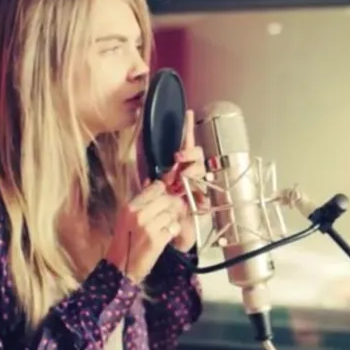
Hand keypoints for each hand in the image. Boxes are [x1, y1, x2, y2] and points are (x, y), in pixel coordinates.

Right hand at [105, 180, 185, 282]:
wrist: (120, 268)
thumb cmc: (124, 241)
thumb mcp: (127, 217)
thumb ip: (141, 200)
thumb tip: (152, 182)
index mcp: (130, 206)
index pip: (156, 187)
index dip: (164, 192)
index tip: (164, 199)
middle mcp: (138, 214)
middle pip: (167, 199)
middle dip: (172, 206)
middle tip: (168, 215)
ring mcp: (148, 227)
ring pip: (172, 213)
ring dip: (172, 221)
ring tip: (164, 228)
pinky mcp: (157, 240)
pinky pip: (174, 227)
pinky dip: (173, 232)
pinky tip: (166, 236)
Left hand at [161, 110, 207, 251]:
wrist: (163, 236)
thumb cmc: (156, 213)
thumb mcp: (147, 190)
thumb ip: (148, 173)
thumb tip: (145, 159)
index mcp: (175, 169)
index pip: (184, 145)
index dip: (187, 129)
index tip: (188, 113)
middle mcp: (189, 175)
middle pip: (198, 154)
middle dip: (189, 153)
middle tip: (178, 159)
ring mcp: (197, 188)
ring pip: (201, 170)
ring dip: (191, 172)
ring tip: (180, 182)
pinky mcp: (202, 202)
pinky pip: (205, 192)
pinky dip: (197, 195)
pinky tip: (191, 199)